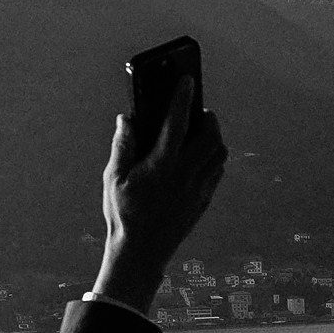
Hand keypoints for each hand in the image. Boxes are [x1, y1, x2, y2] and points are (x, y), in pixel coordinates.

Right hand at [93, 75, 228, 312]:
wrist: (141, 253)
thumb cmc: (123, 215)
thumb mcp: (114, 178)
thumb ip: (122, 145)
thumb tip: (127, 118)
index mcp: (162, 164)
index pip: (177, 121)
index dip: (183, 97)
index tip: (188, 79)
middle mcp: (185, 174)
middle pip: (210, 135)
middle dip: (207, 117)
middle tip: (199, 110)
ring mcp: (198, 189)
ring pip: (219, 154)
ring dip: (214, 137)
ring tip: (202, 130)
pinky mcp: (203, 202)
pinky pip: (218, 172)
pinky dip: (215, 157)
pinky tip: (203, 156)